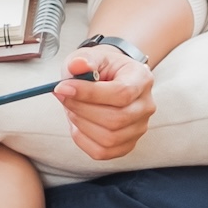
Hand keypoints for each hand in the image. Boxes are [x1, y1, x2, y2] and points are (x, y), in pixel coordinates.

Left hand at [55, 41, 156, 160]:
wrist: (109, 78)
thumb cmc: (99, 67)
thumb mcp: (91, 55)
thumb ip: (85, 59)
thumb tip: (77, 66)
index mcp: (141, 79)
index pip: (121, 93)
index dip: (89, 94)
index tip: (62, 87)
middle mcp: (146, 106)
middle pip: (116, 119)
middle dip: (81, 109)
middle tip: (62, 95)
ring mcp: (139, 128)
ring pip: (109, 138)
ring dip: (80, 124)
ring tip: (71, 107)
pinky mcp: (127, 145)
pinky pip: (102, 152)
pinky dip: (83, 140)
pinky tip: (77, 123)